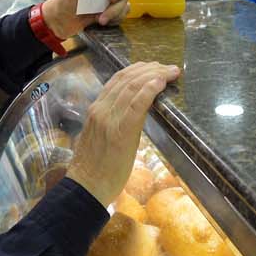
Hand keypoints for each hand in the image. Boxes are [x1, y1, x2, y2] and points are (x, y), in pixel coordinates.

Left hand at [40, 0, 131, 39]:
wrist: (55, 22)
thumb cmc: (61, 4)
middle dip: (115, 8)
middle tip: (102, 17)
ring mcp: (106, 3)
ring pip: (124, 7)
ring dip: (114, 16)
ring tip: (99, 21)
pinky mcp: (106, 15)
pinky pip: (120, 17)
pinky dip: (114, 21)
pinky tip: (103, 22)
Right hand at [65, 62, 180, 205]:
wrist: (85, 187)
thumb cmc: (94, 168)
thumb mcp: (99, 137)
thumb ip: (111, 122)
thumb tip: (129, 115)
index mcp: (95, 110)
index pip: (117, 81)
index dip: (137, 70)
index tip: (153, 68)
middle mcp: (101, 109)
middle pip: (126, 79)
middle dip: (150, 69)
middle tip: (168, 67)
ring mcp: (109, 119)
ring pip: (133, 87)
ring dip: (155, 75)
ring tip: (170, 72)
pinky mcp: (121, 131)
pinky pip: (136, 104)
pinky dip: (150, 90)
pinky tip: (161, 82)